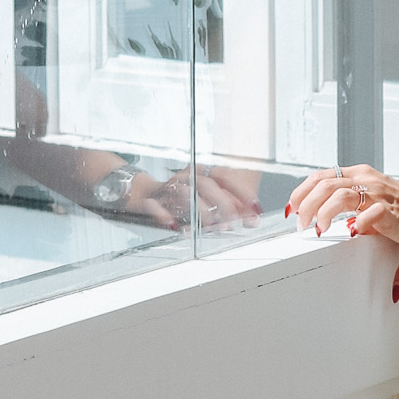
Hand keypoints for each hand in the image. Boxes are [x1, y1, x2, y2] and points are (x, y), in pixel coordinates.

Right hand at [133, 165, 261, 230]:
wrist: (143, 193)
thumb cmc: (180, 197)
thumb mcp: (206, 199)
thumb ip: (229, 207)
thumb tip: (253, 219)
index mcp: (201, 172)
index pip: (224, 176)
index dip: (241, 191)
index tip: (255, 206)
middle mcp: (186, 177)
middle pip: (207, 184)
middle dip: (223, 204)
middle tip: (234, 222)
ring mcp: (167, 187)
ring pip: (184, 193)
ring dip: (199, 209)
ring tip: (211, 225)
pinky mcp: (150, 199)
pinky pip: (154, 205)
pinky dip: (163, 214)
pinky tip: (174, 226)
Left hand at [284, 165, 398, 307]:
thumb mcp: (370, 196)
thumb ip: (347, 199)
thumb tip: (320, 212)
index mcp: (359, 174)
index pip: (320, 176)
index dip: (300, 192)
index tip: (292, 208)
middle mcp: (366, 180)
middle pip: (324, 185)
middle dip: (305, 205)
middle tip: (301, 224)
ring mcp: (378, 194)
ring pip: (339, 196)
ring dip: (322, 214)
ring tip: (318, 229)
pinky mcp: (390, 211)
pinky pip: (367, 215)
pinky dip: (353, 224)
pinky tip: (349, 233)